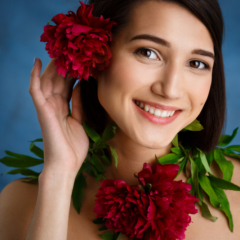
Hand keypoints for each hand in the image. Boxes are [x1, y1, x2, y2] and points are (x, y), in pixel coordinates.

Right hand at [29, 58, 88, 178]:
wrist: (66, 164)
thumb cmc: (74, 147)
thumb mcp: (81, 122)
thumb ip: (79, 105)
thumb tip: (79, 87)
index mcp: (64, 109)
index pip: (66, 86)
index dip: (72, 74)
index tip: (79, 62)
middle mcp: (54, 105)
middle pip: (58, 81)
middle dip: (63, 66)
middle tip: (69, 51)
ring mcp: (47, 107)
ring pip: (47, 81)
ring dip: (52, 66)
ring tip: (58, 51)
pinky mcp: (42, 110)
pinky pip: (35, 89)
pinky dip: (35, 75)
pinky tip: (37, 61)